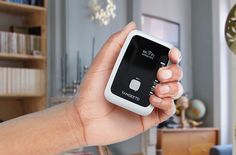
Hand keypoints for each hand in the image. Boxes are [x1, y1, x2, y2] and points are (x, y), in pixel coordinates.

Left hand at [73, 22, 182, 145]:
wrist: (84, 119)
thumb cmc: (90, 91)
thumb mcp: (101, 63)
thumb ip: (115, 43)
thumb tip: (131, 26)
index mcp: (138, 70)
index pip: (162, 59)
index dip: (172, 55)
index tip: (172, 53)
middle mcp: (146, 84)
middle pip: (174, 74)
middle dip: (174, 71)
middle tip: (161, 74)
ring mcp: (149, 100)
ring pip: (175, 91)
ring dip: (173, 87)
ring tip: (157, 88)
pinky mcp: (149, 116)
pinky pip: (168, 109)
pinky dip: (166, 103)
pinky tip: (153, 99)